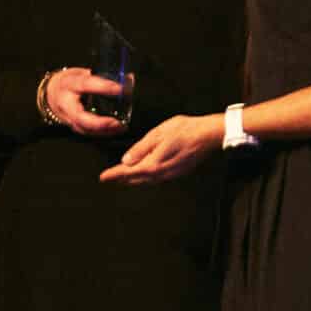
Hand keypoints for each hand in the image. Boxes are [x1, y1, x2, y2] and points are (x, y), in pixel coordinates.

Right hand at [43, 66, 128, 134]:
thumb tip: (128, 79)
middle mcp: (66, 104)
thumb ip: (102, 78)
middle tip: (118, 122)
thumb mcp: (81, 74)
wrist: (51, 94)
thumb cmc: (69, 82)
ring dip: (105, 130)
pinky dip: (103, 133)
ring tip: (121, 127)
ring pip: (85, 129)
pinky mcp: (74, 126)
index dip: (103, 87)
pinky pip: (88, 132)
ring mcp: (68, 118)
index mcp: (69, 84)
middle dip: (101, 122)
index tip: (120, 88)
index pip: (86, 84)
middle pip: (81, 118)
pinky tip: (116, 130)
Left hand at [99, 113, 222, 184]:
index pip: (128, 172)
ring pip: (146, 181)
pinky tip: (144, 174)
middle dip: (122, 179)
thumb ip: (141, 148)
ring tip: (122, 178)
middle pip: (136, 179)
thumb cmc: (185, 130)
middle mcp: (161, 174)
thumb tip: (126, 161)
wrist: (208, 135)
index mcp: (154, 164)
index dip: (114, 175)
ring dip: (133, 180)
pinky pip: (156, 179)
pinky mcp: (177, 172)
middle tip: (109, 178)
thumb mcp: (159, 133)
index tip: (102, 177)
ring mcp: (170, 175)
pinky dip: (145, 178)